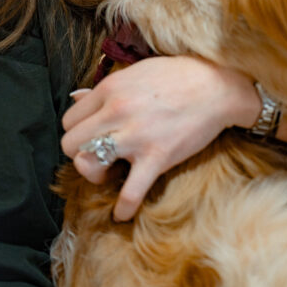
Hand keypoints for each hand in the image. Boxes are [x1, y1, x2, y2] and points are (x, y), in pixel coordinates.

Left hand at [61, 55, 260, 221]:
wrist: (217, 87)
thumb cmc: (178, 75)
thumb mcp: (136, 72)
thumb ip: (105, 87)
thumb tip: (76, 97)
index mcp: (110, 89)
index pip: (69, 119)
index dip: (78, 129)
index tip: (91, 134)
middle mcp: (116, 111)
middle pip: (71, 144)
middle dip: (80, 152)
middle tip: (98, 153)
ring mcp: (136, 136)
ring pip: (88, 166)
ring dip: (95, 176)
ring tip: (109, 174)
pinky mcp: (157, 157)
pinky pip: (130, 193)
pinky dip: (123, 208)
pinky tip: (122, 214)